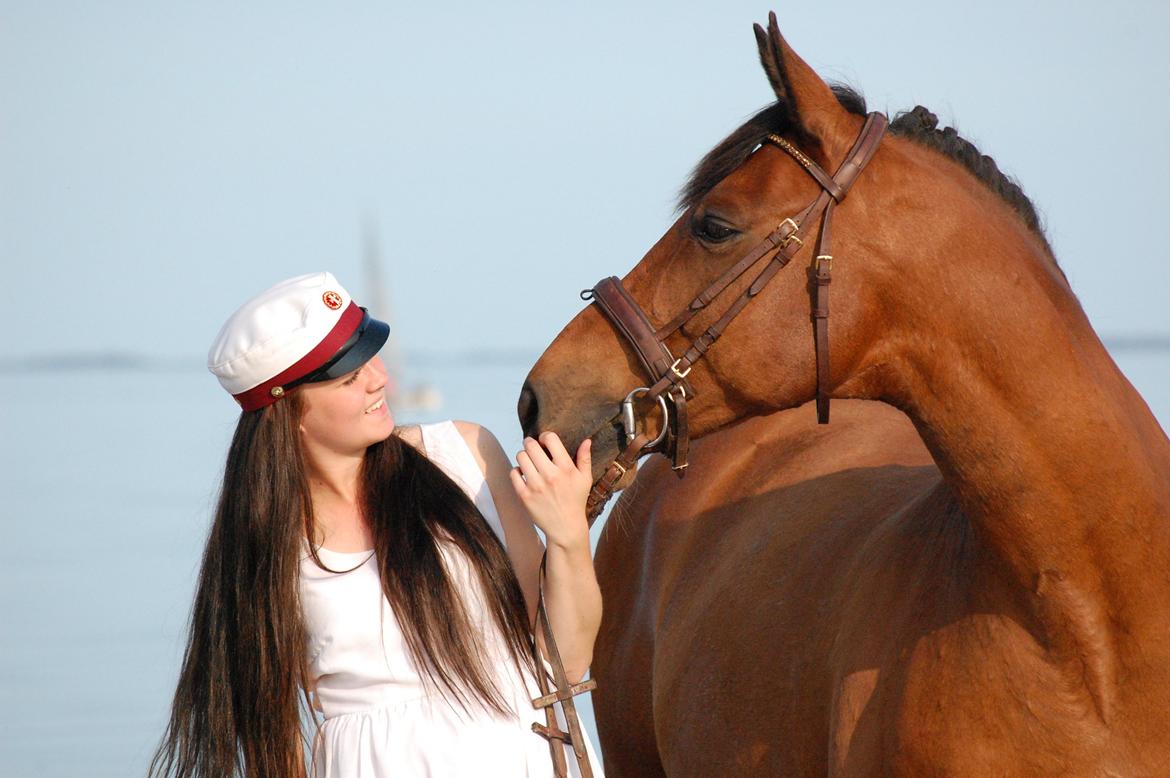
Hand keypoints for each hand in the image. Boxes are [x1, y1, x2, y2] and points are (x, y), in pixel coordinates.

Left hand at [510, 431, 591, 549]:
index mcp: (566, 468)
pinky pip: (514, 473)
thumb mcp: (585, 479)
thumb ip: (585, 458)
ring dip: (524, 456)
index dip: (545, 436)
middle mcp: (550, 475)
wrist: (565, 527)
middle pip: (531, 445)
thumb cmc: (576, 501)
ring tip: (529, 462)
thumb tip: (587, 440)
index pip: (550, 439)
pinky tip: (524, 474)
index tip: (545, 441)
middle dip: (531, 443)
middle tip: (533, 448)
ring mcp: (536, 485)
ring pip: (520, 457)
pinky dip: (517, 471)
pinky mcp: (524, 495)